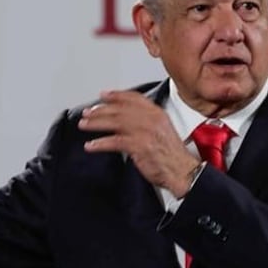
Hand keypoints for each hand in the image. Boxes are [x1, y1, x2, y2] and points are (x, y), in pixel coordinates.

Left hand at [79, 90, 200, 196]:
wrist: (183, 171)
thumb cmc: (173, 156)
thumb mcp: (163, 131)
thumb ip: (147, 123)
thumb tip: (127, 121)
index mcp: (157, 113)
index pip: (134, 98)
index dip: (117, 95)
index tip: (104, 95)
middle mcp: (151, 119)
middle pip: (120, 109)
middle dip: (100, 110)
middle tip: (88, 112)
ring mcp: (145, 132)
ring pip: (115, 122)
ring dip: (96, 123)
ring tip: (84, 125)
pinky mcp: (139, 146)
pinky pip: (114, 142)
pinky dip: (100, 143)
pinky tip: (91, 145)